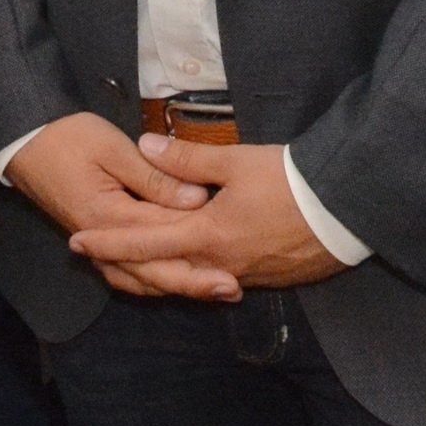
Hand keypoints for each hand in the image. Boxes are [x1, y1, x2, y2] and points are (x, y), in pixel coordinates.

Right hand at [1, 112, 220, 299]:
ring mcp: (99, 246)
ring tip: (213, 292)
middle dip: (194, 283)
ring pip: (141, 279)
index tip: (233, 257)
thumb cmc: (68, 138)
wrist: (25, 143)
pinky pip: (128, 274)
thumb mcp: (113, 148)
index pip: (161, 239)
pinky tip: (174, 282)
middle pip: (154, 272)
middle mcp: (104, 242)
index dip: (198, 248)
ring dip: (177, 287)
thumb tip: (196, 199)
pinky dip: (153, 282)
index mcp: (109, 217)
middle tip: (232, 290)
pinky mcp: (98, 243)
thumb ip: (155, 177)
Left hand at [69, 138, 346, 297]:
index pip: (145, 243)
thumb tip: (145, 145)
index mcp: (208, 236)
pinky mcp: (267, 278)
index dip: (109, 244)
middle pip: (163, 272)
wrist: (348, 210)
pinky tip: (190, 264)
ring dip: (159, 273)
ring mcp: (245, 276)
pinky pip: (218, 280)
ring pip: (191, 280)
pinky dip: (194, 275)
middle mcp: (221, 265)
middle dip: (126, 265)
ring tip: (134, 263)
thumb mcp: (237, 161)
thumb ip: (187, 157)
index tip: (77, 244)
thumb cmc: (291, 181)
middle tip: (94, 259)